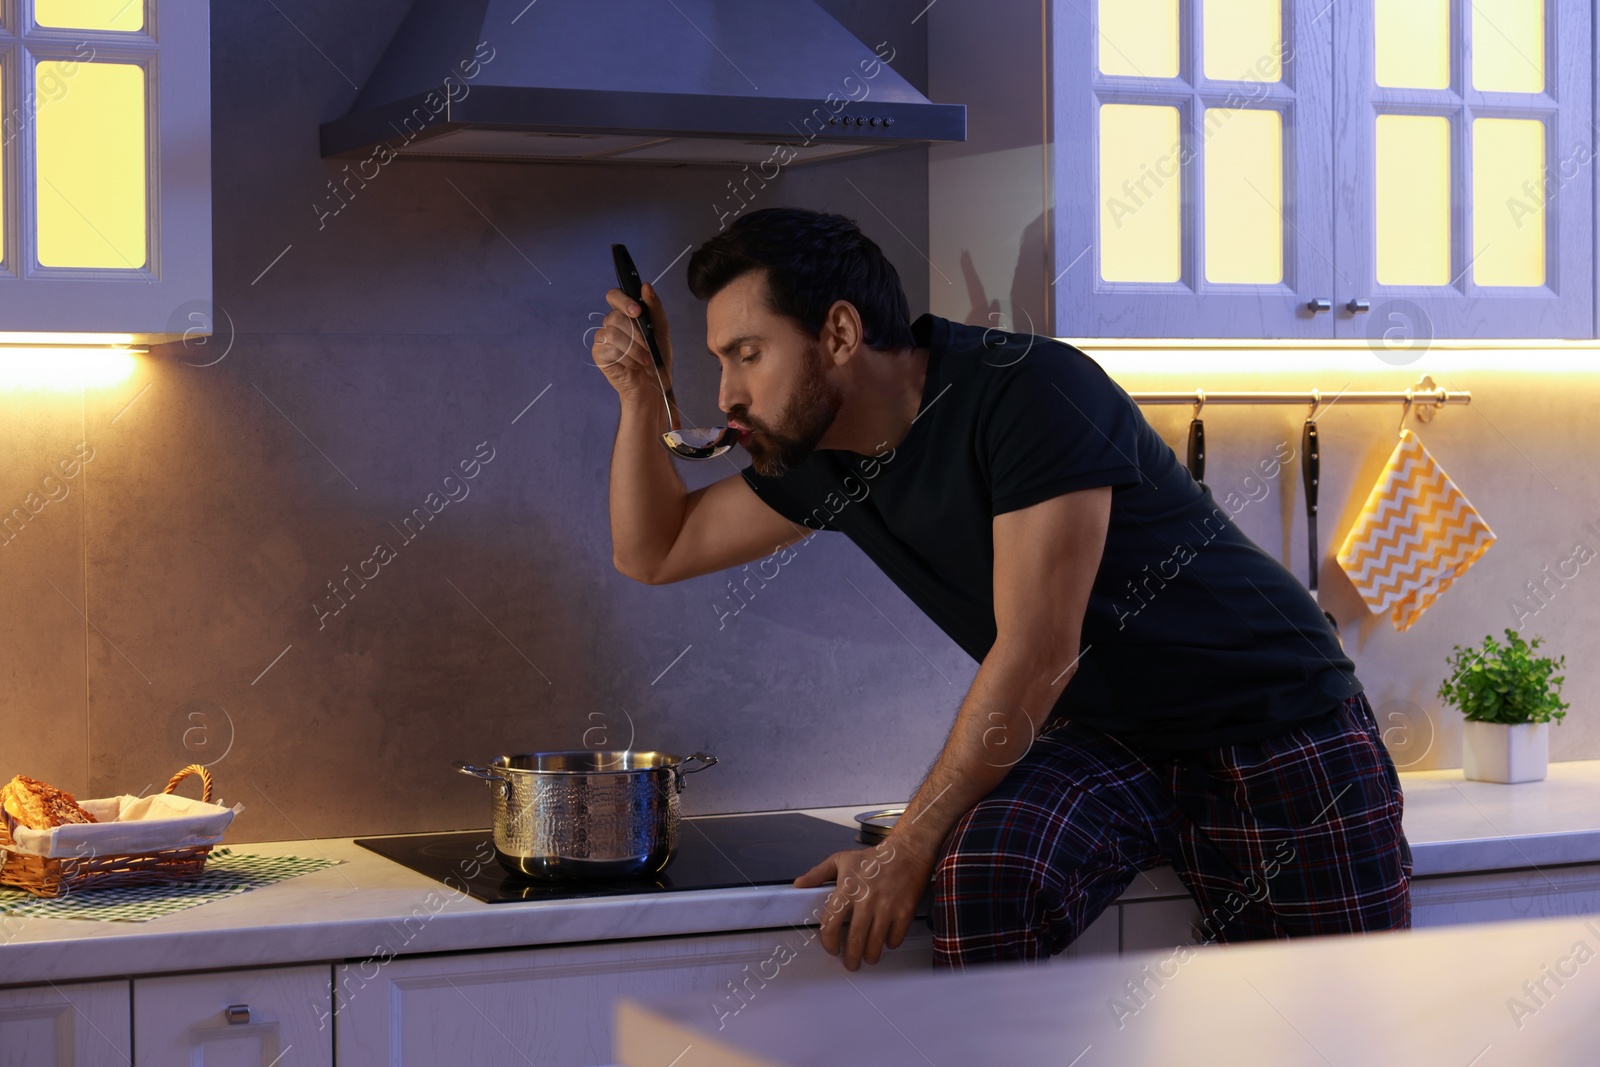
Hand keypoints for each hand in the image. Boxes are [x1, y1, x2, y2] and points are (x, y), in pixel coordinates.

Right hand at [592, 282, 674, 405]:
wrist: (654, 385)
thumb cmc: (657, 358)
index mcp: (625, 314)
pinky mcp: (599, 353)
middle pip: (615, 315)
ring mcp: (603, 338)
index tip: (638, 312)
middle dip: (636, 332)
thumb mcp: (661, 330)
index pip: (614, 296)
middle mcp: (612, 323)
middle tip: (648, 344)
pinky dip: (627, 357)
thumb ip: (655, 308)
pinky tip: (634, 365)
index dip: (624, 300)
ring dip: (634, 348)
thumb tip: (645, 286)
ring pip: (613, 332)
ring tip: (645, 360)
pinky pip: (609, 348)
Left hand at [793, 839, 935, 970]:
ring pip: (874, 944)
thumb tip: (799, 884)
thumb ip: (818, 873)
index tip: (831, 948)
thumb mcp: (841, 860)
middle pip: (854, 940)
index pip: (831, 924)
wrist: (908, 851)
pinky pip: (894, 938)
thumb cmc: (874, 858)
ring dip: (869, 956)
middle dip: (851, 958)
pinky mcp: (904, 912)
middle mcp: (866, 901)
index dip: (828, 942)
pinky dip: (890, 944)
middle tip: (851, 963)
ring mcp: (886, 908)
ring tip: (868, 958)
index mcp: (847, 890)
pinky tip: (886, 941)